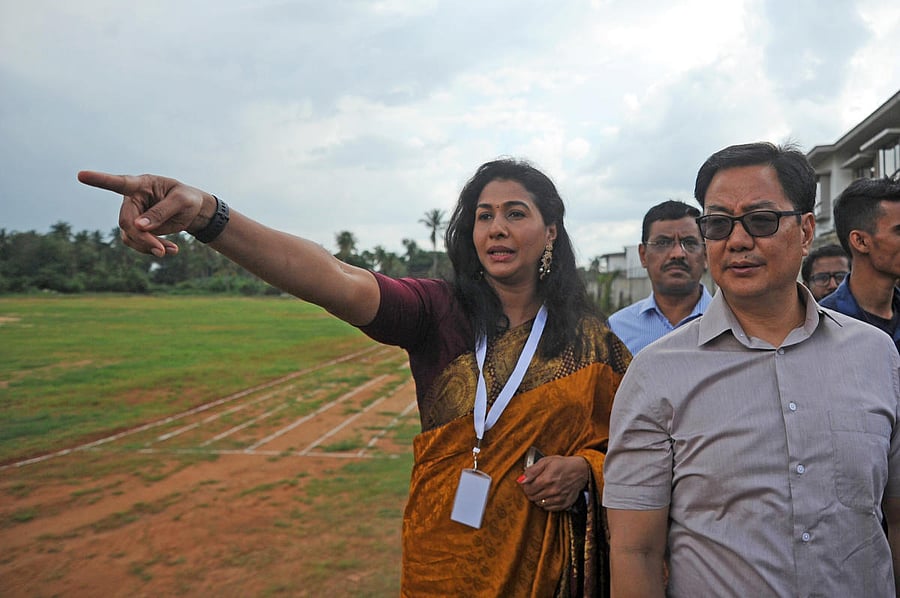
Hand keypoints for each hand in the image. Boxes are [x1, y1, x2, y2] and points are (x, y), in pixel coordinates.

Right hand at [77, 171, 211, 257]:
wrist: (193, 210)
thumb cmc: (188, 199)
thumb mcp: (182, 201)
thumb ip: (162, 211)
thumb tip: (139, 226)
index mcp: (142, 184)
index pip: (119, 182)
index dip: (100, 180)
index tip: (81, 175)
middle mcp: (132, 199)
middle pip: (126, 221)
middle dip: (141, 238)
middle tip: (160, 251)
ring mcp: (133, 215)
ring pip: (129, 235)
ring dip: (147, 246)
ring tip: (171, 250)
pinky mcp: (137, 229)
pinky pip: (137, 243)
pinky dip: (152, 249)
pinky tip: (171, 250)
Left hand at [517, 455, 589, 511]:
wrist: (581, 471)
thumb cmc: (563, 464)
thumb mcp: (546, 461)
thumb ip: (532, 471)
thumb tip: (521, 480)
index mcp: (546, 479)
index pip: (528, 489)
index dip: (526, 486)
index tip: (529, 482)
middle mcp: (552, 491)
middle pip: (532, 498)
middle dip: (531, 492)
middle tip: (535, 485)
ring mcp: (558, 499)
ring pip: (539, 504)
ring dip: (538, 498)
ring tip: (543, 489)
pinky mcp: (564, 504)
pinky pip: (549, 509)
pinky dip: (546, 503)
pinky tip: (549, 495)